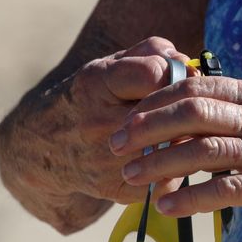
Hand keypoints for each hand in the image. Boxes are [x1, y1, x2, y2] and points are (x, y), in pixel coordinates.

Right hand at [0, 37, 195, 233]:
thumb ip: (150, 54)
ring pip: (174, 150)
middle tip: (197, 109)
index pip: (153, 74)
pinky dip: (178, 168)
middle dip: (189, 111)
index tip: (183, 80)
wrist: (44, 149)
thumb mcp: (110, 66)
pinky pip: (168, 179)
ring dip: (189, 141)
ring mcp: (107, 159)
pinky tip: (173, 159)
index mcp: (96, 84)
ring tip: (190, 132)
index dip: (176, 75)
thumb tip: (186, 64)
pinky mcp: (117, 188)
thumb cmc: (90, 100)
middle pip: (168, 115)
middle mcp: (99, 122)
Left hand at [110, 77, 241, 216]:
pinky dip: (191, 198)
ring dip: (158, 164)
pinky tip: (168, 208)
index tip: (127, 116)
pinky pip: (225, 189)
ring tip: (130, 179)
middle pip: (188, 112)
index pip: (193, 88)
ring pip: (200, 150)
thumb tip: (208, 114)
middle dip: (144, 128)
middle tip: (114, 145)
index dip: (154, 101)